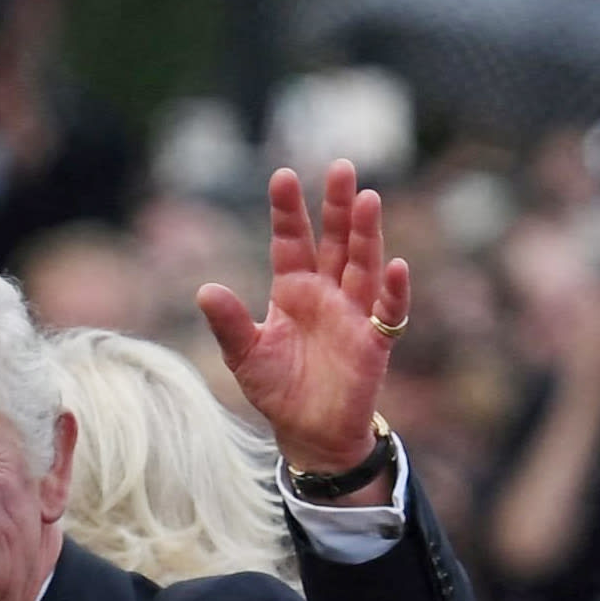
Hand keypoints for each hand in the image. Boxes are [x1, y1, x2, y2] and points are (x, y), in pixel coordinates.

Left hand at [197, 162, 409, 486]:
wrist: (309, 434)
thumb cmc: (277, 390)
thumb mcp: (245, 356)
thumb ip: (229, 324)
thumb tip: (205, 290)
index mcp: (292, 290)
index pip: (291, 242)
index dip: (288, 211)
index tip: (282, 176)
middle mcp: (326, 294)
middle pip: (335, 241)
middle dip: (336, 206)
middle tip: (340, 167)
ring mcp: (353, 314)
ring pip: (363, 265)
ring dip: (367, 234)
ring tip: (368, 198)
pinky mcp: (374, 342)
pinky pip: (388, 312)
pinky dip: (392, 291)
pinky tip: (394, 266)